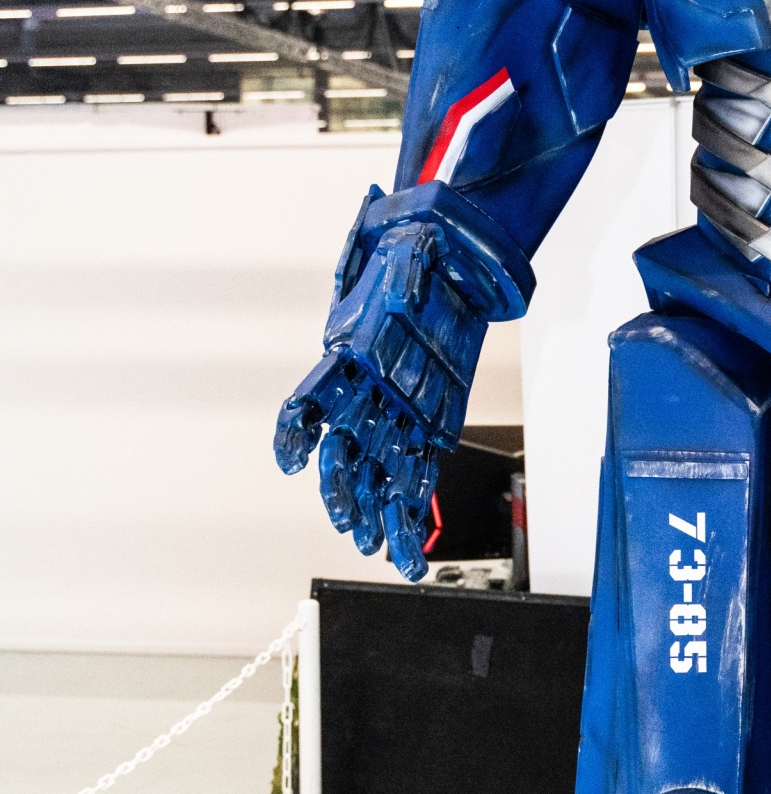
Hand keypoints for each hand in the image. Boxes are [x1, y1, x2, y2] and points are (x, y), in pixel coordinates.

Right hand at [276, 185, 528, 578]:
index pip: (309, 400)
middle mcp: (366, 390)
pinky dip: (413, 507)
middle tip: (354, 524)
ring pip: (378, 474)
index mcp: (348, 354)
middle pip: (342, 452)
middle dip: (344, 491)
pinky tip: (414, 541)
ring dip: (378, 514)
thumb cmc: (418, 246)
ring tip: (386, 550)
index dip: (294, 431)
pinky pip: (416, 471)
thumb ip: (399, 266)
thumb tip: (398, 275)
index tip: (289, 458)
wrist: (458, 254)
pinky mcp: (432, 422)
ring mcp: (397, 410)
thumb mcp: (406, 243)